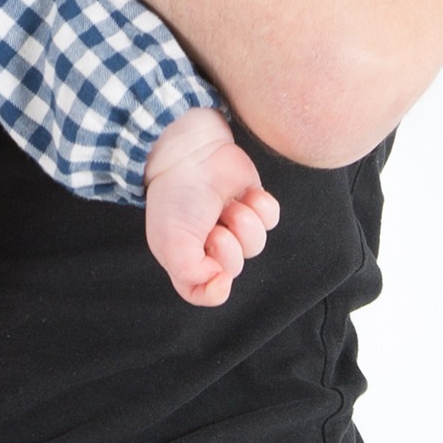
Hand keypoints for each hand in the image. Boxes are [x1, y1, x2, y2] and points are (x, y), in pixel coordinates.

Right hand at [142, 107, 281, 306]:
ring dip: (244, 224)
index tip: (217, 274)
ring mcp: (233, 222)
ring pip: (256, 244)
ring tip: (227, 206)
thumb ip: (191, 278)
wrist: (189, 150)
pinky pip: (271, 219)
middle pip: (234, 267)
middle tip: (215, 228)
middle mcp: (209, 243)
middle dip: (228, 248)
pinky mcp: (252, 201)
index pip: (205, 293)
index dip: (214, 290)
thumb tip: (220, 281)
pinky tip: (244, 194)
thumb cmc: (176, 195)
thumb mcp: (171, 245)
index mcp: (186, 256)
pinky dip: (261, 207)